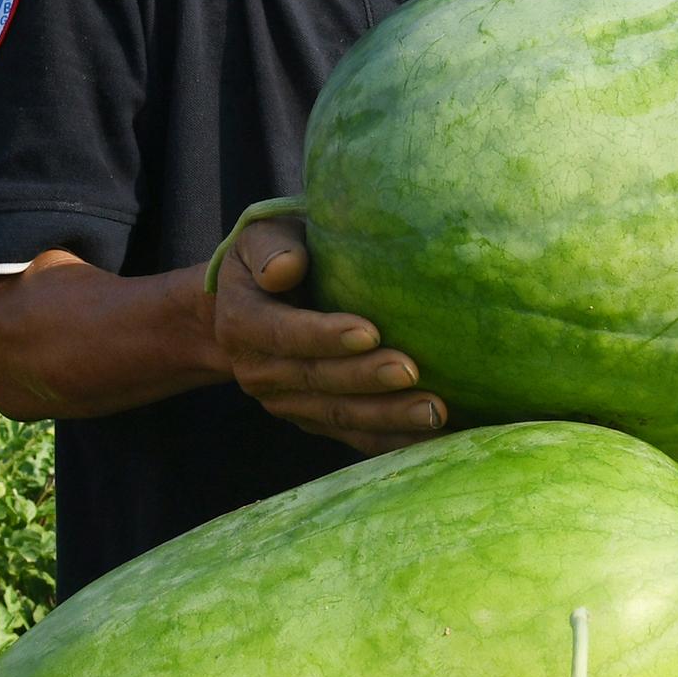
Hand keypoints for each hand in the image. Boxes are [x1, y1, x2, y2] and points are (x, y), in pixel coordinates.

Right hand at [214, 211, 448, 453]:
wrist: (252, 303)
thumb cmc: (273, 255)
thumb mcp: (260, 236)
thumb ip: (270, 249)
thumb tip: (286, 268)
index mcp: (242, 323)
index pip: (284, 333)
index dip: (324, 336)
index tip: (370, 332)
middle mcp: (258, 371)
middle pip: (317, 379)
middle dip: (366, 379)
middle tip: (412, 371)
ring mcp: (286, 402)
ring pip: (339, 414)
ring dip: (387, 416)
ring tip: (433, 411)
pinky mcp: (312, 420)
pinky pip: (354, 436)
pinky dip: (394, 440)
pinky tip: (435, 438)